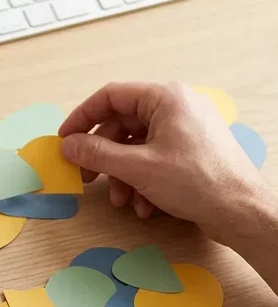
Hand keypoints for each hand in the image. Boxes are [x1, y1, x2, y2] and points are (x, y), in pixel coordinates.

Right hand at [59, 81, 272, 244]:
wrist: (241, 210)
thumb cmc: (197, 181)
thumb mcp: (137, 167)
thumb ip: (97, 154)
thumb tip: (68, 145)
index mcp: (165, 98)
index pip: (111, 96)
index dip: (82, 117)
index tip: (65, 140)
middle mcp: (176, 107)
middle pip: (122, 124)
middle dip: (103, 156)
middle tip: (85, 177)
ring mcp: (184, 128)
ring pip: (135, 146)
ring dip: (121, 175)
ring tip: (121, 199)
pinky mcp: (189, 150)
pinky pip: (152, 158)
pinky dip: (141, 180)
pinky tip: (143, 205)